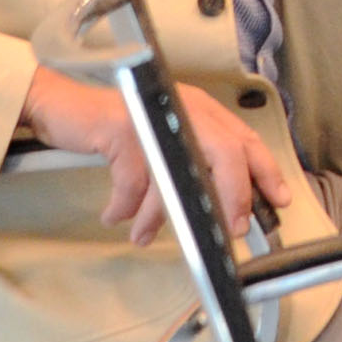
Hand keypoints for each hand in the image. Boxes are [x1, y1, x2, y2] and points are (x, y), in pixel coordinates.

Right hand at [21, 63, 294, 248]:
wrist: (63, 108)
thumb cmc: (116, 130)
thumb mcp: (163, 144)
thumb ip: (190, 168)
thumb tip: (218, 210)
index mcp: (201, 111)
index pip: (245, 140)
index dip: (265, 170)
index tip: (278, 200)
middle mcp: (184, 109)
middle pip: (225, 153)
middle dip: (232, 195)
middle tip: (230, 228)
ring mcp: (152, 117)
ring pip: (173, 174)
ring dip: (158, 214)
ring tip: (142, 233)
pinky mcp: (120, 128)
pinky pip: (132, 180)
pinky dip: (123, 205)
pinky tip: (115, 214)